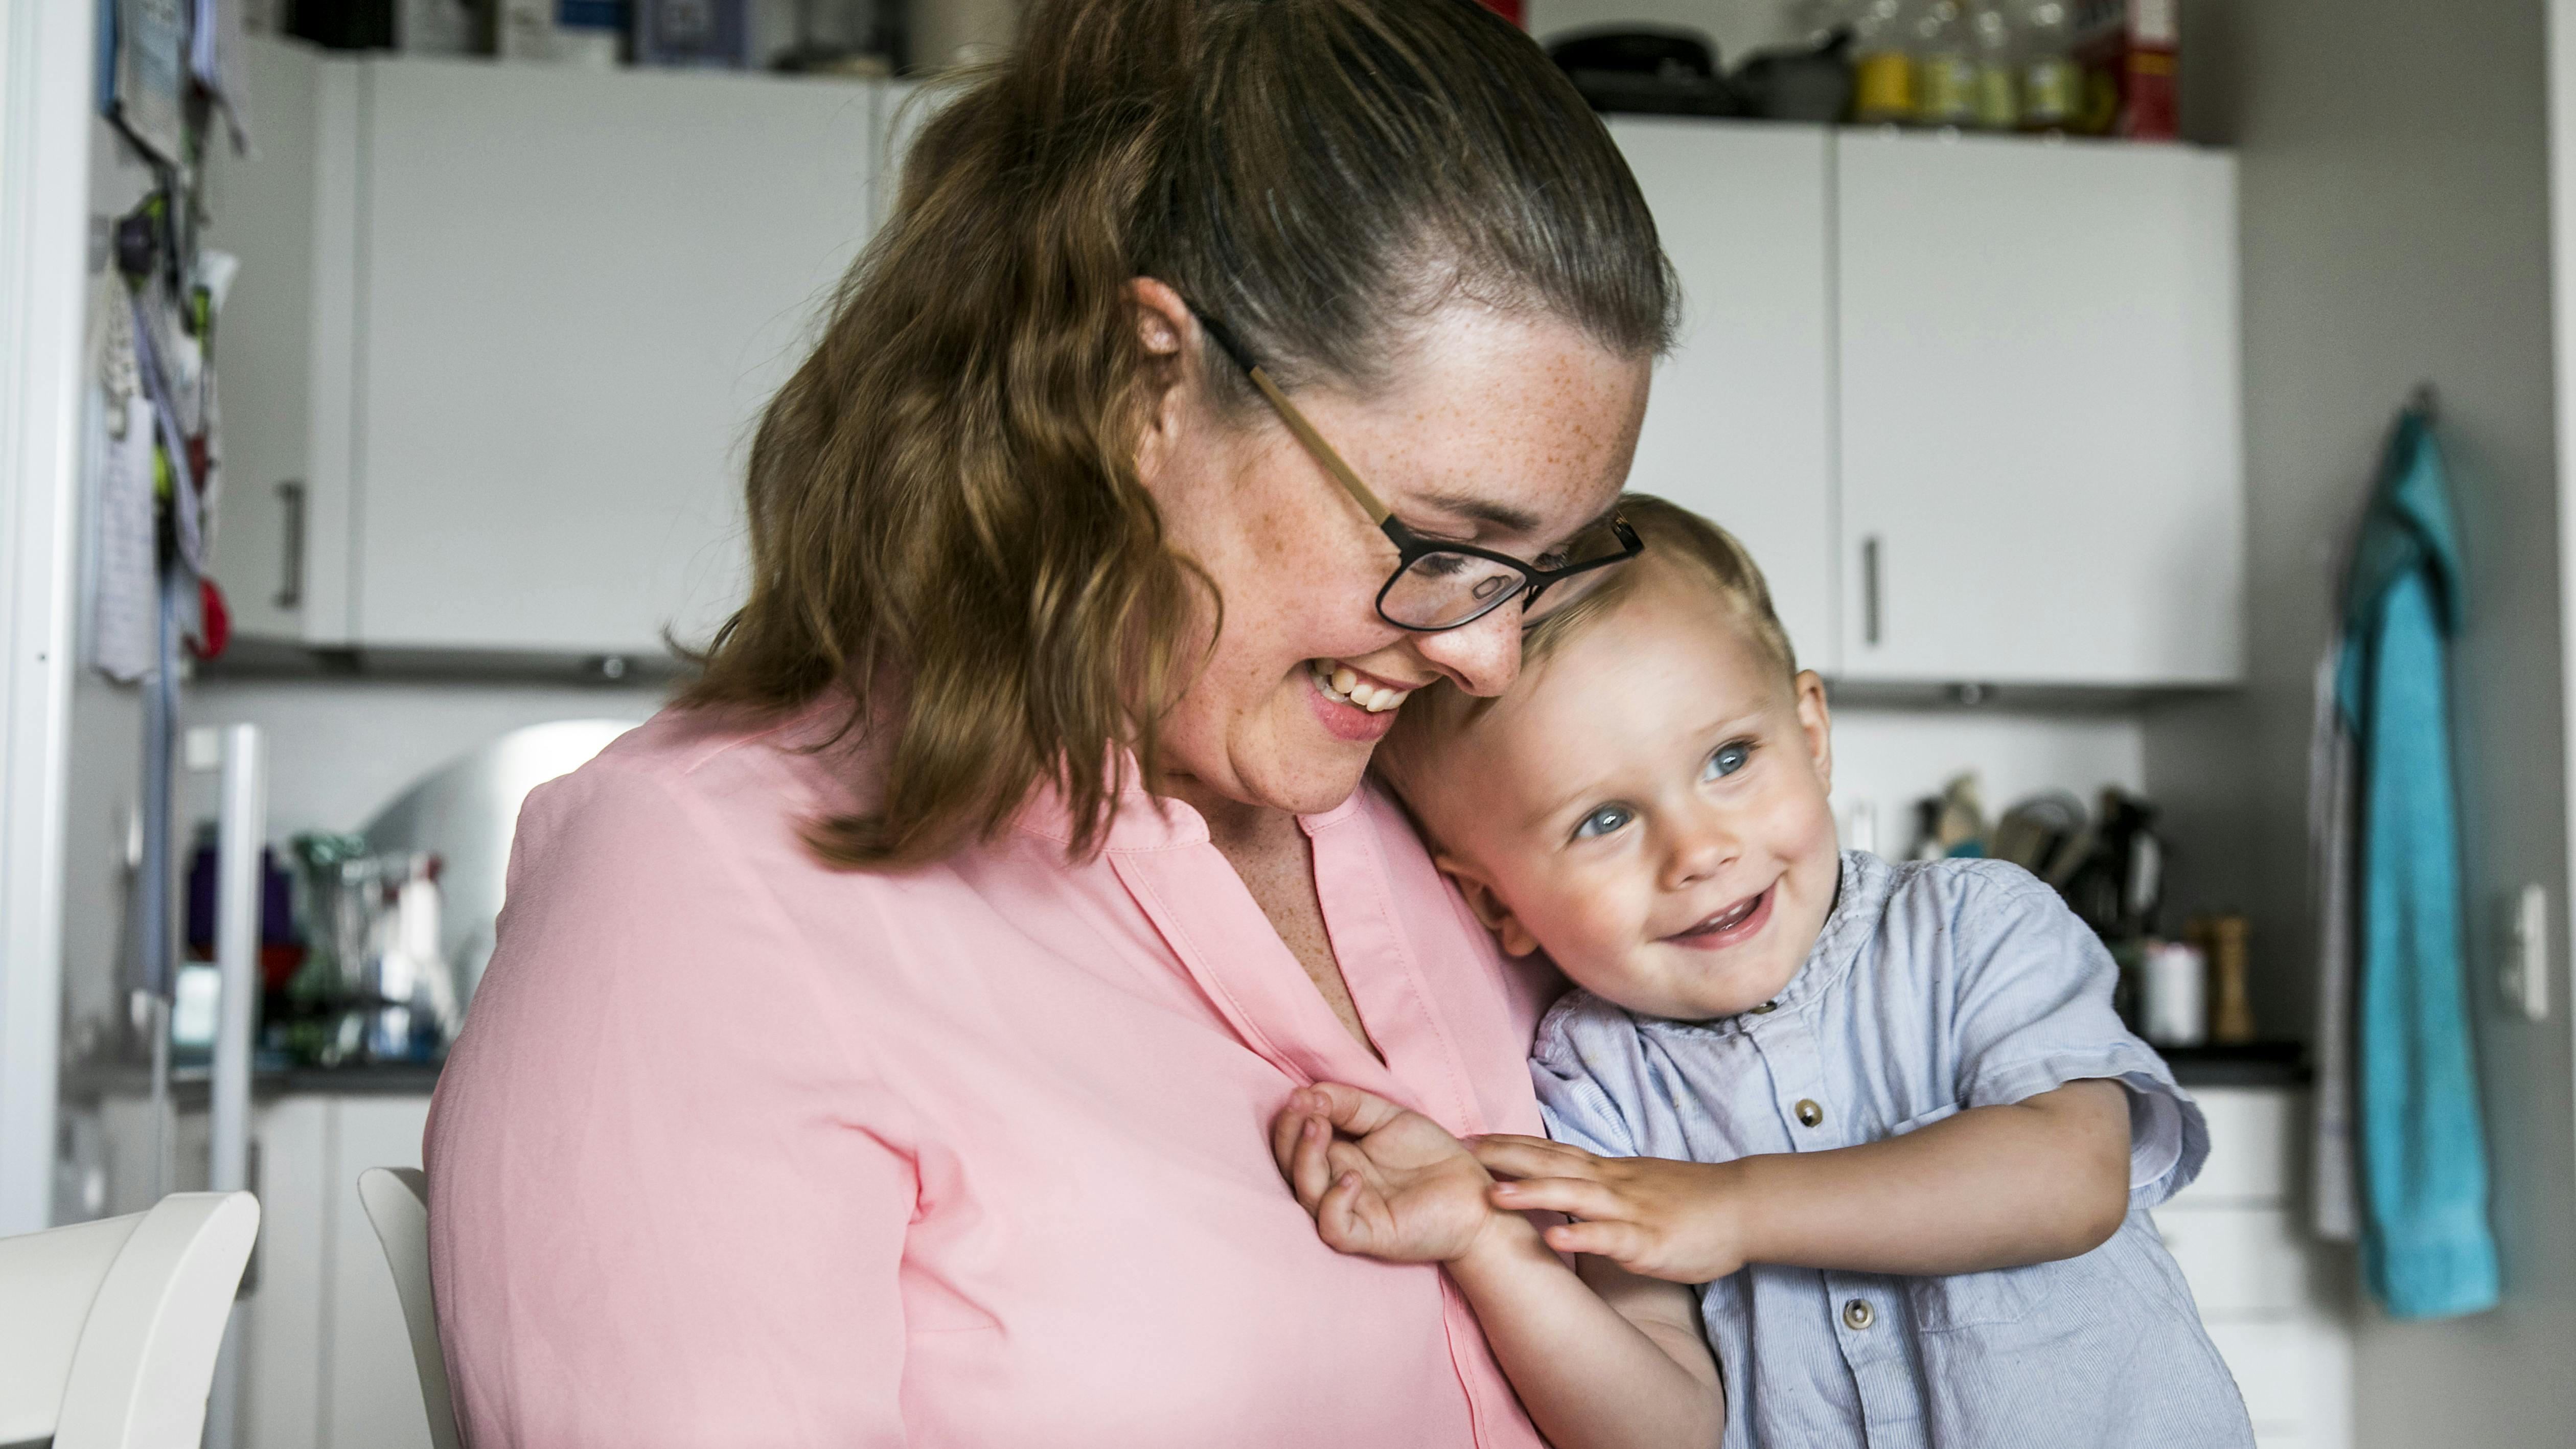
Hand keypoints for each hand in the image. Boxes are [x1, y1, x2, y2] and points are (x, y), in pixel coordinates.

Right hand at [1269, 1083, 1502, 1264]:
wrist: (1475, 1193)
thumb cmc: (1432, 1157)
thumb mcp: (1389, 1117)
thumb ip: (1349, 1103)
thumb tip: (1309, 1092)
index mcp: (1337, 1158)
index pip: (1296, 1141)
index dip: (1293, 1117)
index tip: (1302, 1093)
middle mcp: (1336, 1185)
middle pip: (1292, 1166)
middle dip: (1291, 1134)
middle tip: (1301, 1105)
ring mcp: (1351, 1211)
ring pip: (1307, 1194)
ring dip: (1306, 1159)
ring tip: (1318, 1127)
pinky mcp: (1369, 1236)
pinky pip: (1334, 1227)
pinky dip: (1335, 1202)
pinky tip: (1352, 1177)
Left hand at [1471, 1135, 1748, 1282]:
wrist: (1743, 1205)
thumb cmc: (1690, 1200)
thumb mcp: (1636, 1185)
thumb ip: (1599, 1185)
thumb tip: (1561, 1183)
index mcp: (1607, 1173)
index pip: (1550, 1150)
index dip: (1507, 1144)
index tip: (1466, 1139)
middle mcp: (1612, 1184)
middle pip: (1551, 1163)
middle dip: (1504, 1157)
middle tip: (1459, 1152)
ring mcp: (1630, 1211)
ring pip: (1575, 1196)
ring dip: (1531, 1194)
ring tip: (1491, 1196)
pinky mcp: (1650, 1241)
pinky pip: (1612, 1238)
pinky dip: (1582, 1236)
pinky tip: (1554, 1239)